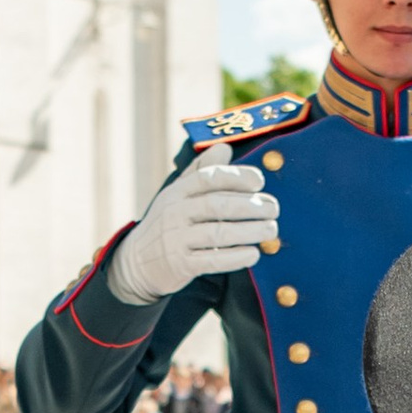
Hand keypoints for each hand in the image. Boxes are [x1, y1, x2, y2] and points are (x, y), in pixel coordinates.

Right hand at [109, 152, 279, 306]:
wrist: (137, 262)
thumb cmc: (169, 223)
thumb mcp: (178, 193)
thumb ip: (202, 170)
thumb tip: (225, 147)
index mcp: (177, 192)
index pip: (208, 178)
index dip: (236, 177)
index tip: (259, 181)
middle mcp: (175, 213)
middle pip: (217, 205)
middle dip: (250, 206)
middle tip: (274, 208)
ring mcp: (176, 240)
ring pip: (217, 234)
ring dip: (249, 232)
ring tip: (270, 230)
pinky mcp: (180, 265)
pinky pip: (212, 261)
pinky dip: (235, 258)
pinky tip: (254, 254)